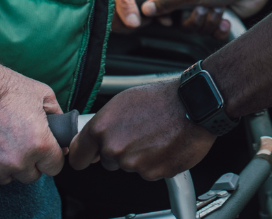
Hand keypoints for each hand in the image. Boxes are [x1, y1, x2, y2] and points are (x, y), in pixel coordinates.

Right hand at [0, 58, 64, 185]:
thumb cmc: (4, 87)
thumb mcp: (42, 94)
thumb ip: (58, 117)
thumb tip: (63, 133)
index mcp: (39, 144)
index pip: (54, 167)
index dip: (50, 157)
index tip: (44, 151)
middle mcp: (17, 161)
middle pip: (31, 176)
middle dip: (29, 162)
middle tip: (19, 143)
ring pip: (7, 178)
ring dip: (6, 165)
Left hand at [68, 80, 214, 179]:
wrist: (193, 105)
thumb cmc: (162, 98)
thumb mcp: (123, 101)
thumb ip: (104, 124)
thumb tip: (94, 139)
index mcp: (102, 129)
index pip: (78, 156)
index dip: (84, 156)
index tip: (88, 156)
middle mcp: (114, 148)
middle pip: (107, 161)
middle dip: (119, 151)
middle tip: (137, 133)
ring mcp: (133, 164)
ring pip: (129, 166)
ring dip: (139, 156)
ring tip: (155, 135)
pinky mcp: (153, 173)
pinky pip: (149, 171)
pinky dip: (156, 162)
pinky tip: (164, 144)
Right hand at [141, 0, 271, 35]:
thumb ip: (169, 2)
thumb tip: (146, 8)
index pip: (166, 5)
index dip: (167, 15)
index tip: (171, 20)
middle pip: (184, 22)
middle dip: (196, 19)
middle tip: (204, 8)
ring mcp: (210, 8)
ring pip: (200, 29)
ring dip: (211, 21)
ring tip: (220, 8)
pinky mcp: (224, 17)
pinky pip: (214, 33)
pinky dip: (221, 29)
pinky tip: (226, 19)